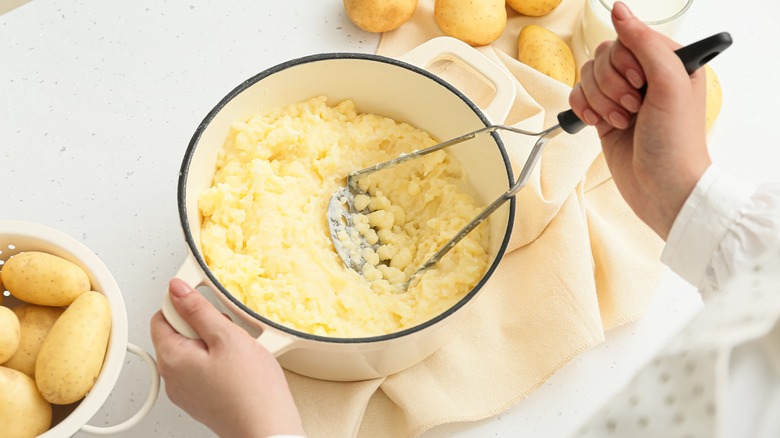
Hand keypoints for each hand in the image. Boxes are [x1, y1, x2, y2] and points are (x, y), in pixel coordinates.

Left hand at [150, 279, 304, 436]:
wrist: (267, 428)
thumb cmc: (251, 390)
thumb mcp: (227, 336)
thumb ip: (198, 310)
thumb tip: (178, 289)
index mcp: (172, 358)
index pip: (161, 315)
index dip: (185, 304)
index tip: (206, 306)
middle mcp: (172, 377)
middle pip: (178, 333)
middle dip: (203, 325)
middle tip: (228, 333)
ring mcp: (186, 391)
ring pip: (193, 350)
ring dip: (214, 343)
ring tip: (237, 352)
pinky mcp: (201, 399)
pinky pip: (202, 369)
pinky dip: (218, 361)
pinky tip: (238, 367)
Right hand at [569, 1, 710, 239]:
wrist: (662, 189)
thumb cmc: (675, 142)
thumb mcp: (670, 84)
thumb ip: (644, 43)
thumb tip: (619, 10)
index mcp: (668, 61)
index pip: (628, 38)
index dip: (625, 62)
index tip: (640, 85)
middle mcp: (644, 76)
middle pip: (603, 56)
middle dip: (611, 85)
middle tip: (632, 108)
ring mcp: (622, 96)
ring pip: (588, 76)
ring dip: (600, 101)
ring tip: (621, 122)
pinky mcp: (603, 115)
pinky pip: (577, 96)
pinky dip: (583, 109)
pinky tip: (597, 124)